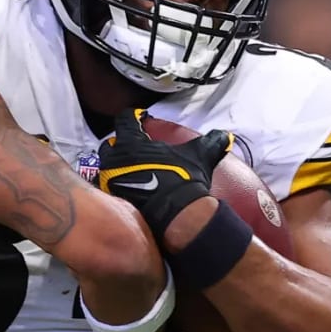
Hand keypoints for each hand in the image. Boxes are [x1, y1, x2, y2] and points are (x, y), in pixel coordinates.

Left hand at [97, 109, 231, 238]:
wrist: (175, 215)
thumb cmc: (184, 180)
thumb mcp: (200, 156)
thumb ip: (211, 142)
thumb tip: (225, 135)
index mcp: (131, 143)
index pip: (124, 120)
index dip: (132, 116)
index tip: (139, 117)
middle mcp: (113, 159)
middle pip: (110, 145)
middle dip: (119, 145)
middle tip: (134, 148)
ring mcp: (108, 179)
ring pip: (106, 166)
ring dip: (116, 165)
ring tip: (131, 169)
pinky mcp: (110, 198)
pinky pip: (107, 187)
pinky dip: (116, 185)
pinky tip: (129, 189)